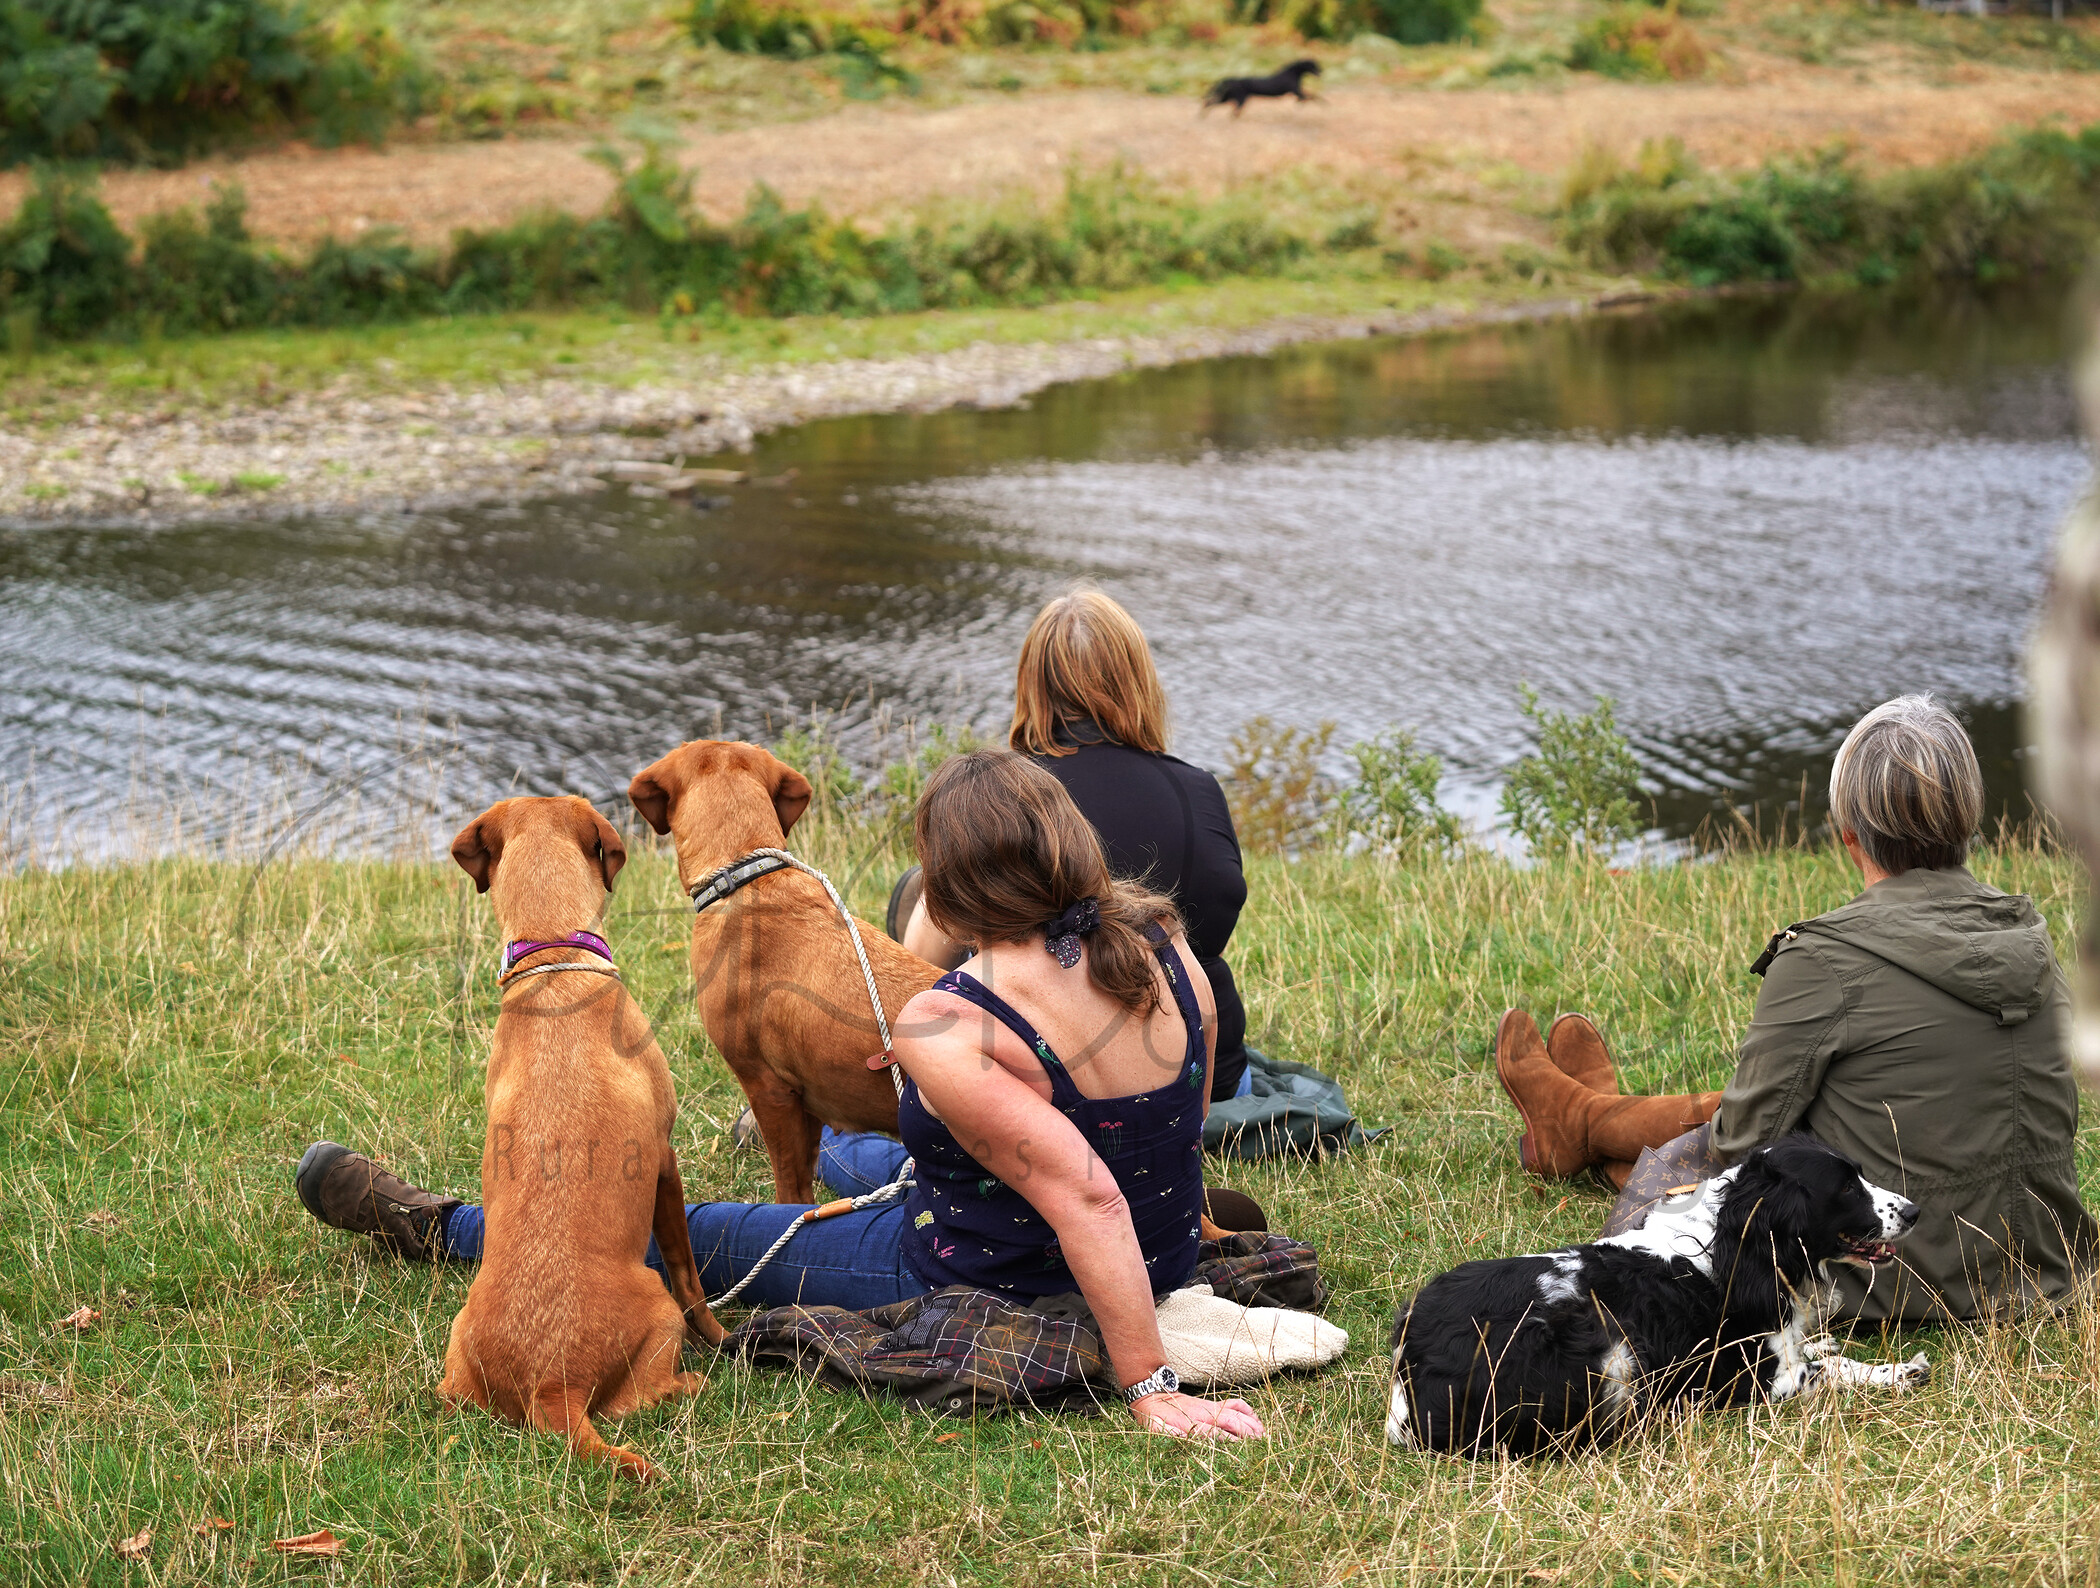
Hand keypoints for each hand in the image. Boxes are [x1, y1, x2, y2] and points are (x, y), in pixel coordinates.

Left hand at [1130, 1390, 1266, 1439]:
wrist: (1155, 1395)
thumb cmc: (1154, 1417)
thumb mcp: (1153, 1426)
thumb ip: (1164, 1431)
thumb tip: (1176, 1434)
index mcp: (1191, 1423)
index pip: (1214, 1432)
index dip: (1227, 1439)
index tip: (1240, 1448)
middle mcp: (1205, 1414)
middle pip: (1230, 1422)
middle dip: (1246, 1433)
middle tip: (1261, 1446)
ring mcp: (1211, 1408)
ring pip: (1236, 1413)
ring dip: (1250, 1423)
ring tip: (1264, 1437)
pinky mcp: (1214, 1404)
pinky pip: (1235, 1404)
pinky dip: (1247, 1411)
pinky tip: (1256, 1421)